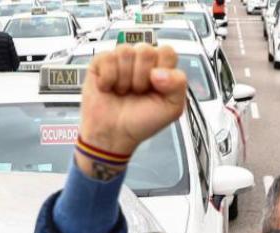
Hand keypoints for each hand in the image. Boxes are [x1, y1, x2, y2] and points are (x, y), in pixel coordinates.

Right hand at [77, 44, 187, 164]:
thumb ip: (178, 85)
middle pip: (146, 50)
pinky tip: (109, 88)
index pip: (167, 51)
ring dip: (124, 79)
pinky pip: (107, 57)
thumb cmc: (142, 121)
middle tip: (138, 92)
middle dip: (142, 77)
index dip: (162, 69)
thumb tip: (158, 71)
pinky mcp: (101, 61)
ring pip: (125, 52)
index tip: (157, 87)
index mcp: (160, 67)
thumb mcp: (172, 108)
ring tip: (123, 92)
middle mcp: (141, 60)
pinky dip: (108, 78)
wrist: (114, 134)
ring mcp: (121, 59)